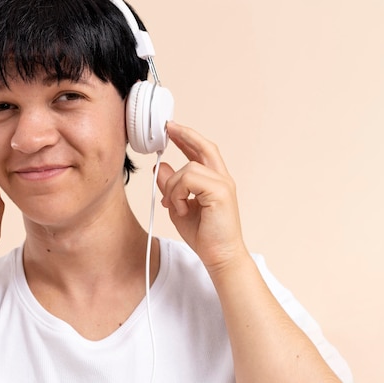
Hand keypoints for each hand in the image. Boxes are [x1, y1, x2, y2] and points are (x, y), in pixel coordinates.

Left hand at [156, 122, 246, 271]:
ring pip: (187, 168)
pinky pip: (188, 180)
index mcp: (214, 181)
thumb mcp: (178, 206)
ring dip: (173, 187)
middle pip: (205, 147)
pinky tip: (181, 208)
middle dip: (185, 135)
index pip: (202, 152)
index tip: (172, 129)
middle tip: (168, 127)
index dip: (187, 139)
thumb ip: (170, 186)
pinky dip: (178, 193)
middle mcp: (222, 179)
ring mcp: (223, 184)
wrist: (219, 256)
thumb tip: (160, 167)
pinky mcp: (220, 192)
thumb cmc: (204, 235)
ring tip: (175, 206)